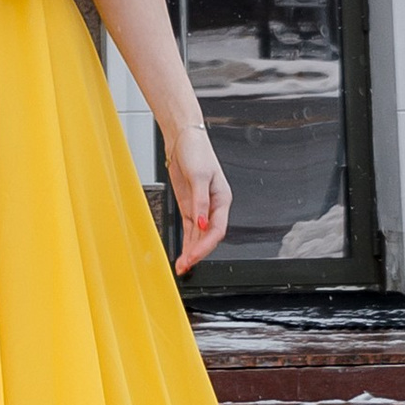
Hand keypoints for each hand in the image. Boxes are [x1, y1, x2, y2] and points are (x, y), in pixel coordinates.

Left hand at [164, 109, 230, 277]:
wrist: (183, 138)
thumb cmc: (196, 151)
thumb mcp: (198, 175)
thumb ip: (200, 202)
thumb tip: (201, 223)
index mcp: (222, 198)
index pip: (217, 229)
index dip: (206, 244)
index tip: (194, 254)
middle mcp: (213, 206)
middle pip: (208, 236)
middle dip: (197, 252)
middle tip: (185, 265)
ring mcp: (200, 207)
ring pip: (198, 236)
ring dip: (191, 251)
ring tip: (182, 266)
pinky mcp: (189, 206)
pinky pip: (190, 229)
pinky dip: (187, 242)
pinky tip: (183, 253)